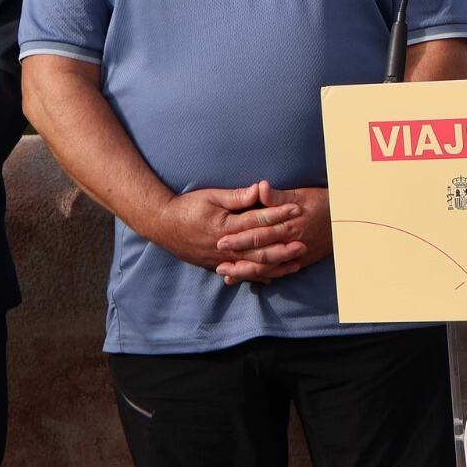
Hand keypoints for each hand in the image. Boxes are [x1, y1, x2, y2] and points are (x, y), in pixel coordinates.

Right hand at [148, 184, 303, 281]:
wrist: (163, 225)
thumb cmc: (188, 207)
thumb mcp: (211, 196)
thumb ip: (237, 196)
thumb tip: (260, 189)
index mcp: (225, 226)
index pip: (257, 221)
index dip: (278, 215)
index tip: (297, 210)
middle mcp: (225, 246)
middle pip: (259, 249)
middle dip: (283, 246)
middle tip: (304, 243)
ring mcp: (221, 258)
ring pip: (253, 266)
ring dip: (276, 265)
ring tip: (296, 264)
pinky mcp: (217, 265)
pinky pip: (241, 273)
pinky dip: (258, 276)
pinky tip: (273, 277)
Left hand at [216, 181, 330, 281]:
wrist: (346, 218)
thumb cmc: (322, 203)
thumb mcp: (300, 194)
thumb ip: (277, 196)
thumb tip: (259, 187)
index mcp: (287, 224)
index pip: (258, 233)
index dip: (239, 238)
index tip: (221, 240)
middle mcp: (291, 242)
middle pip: (260, 254)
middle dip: (238, 260)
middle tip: (218, 264)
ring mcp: (297, 254)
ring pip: (269, 267)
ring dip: (248, 272)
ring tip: (228, 275)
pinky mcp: (301, 261)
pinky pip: (280, 272)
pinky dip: (265, 277)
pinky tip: (251, 280)